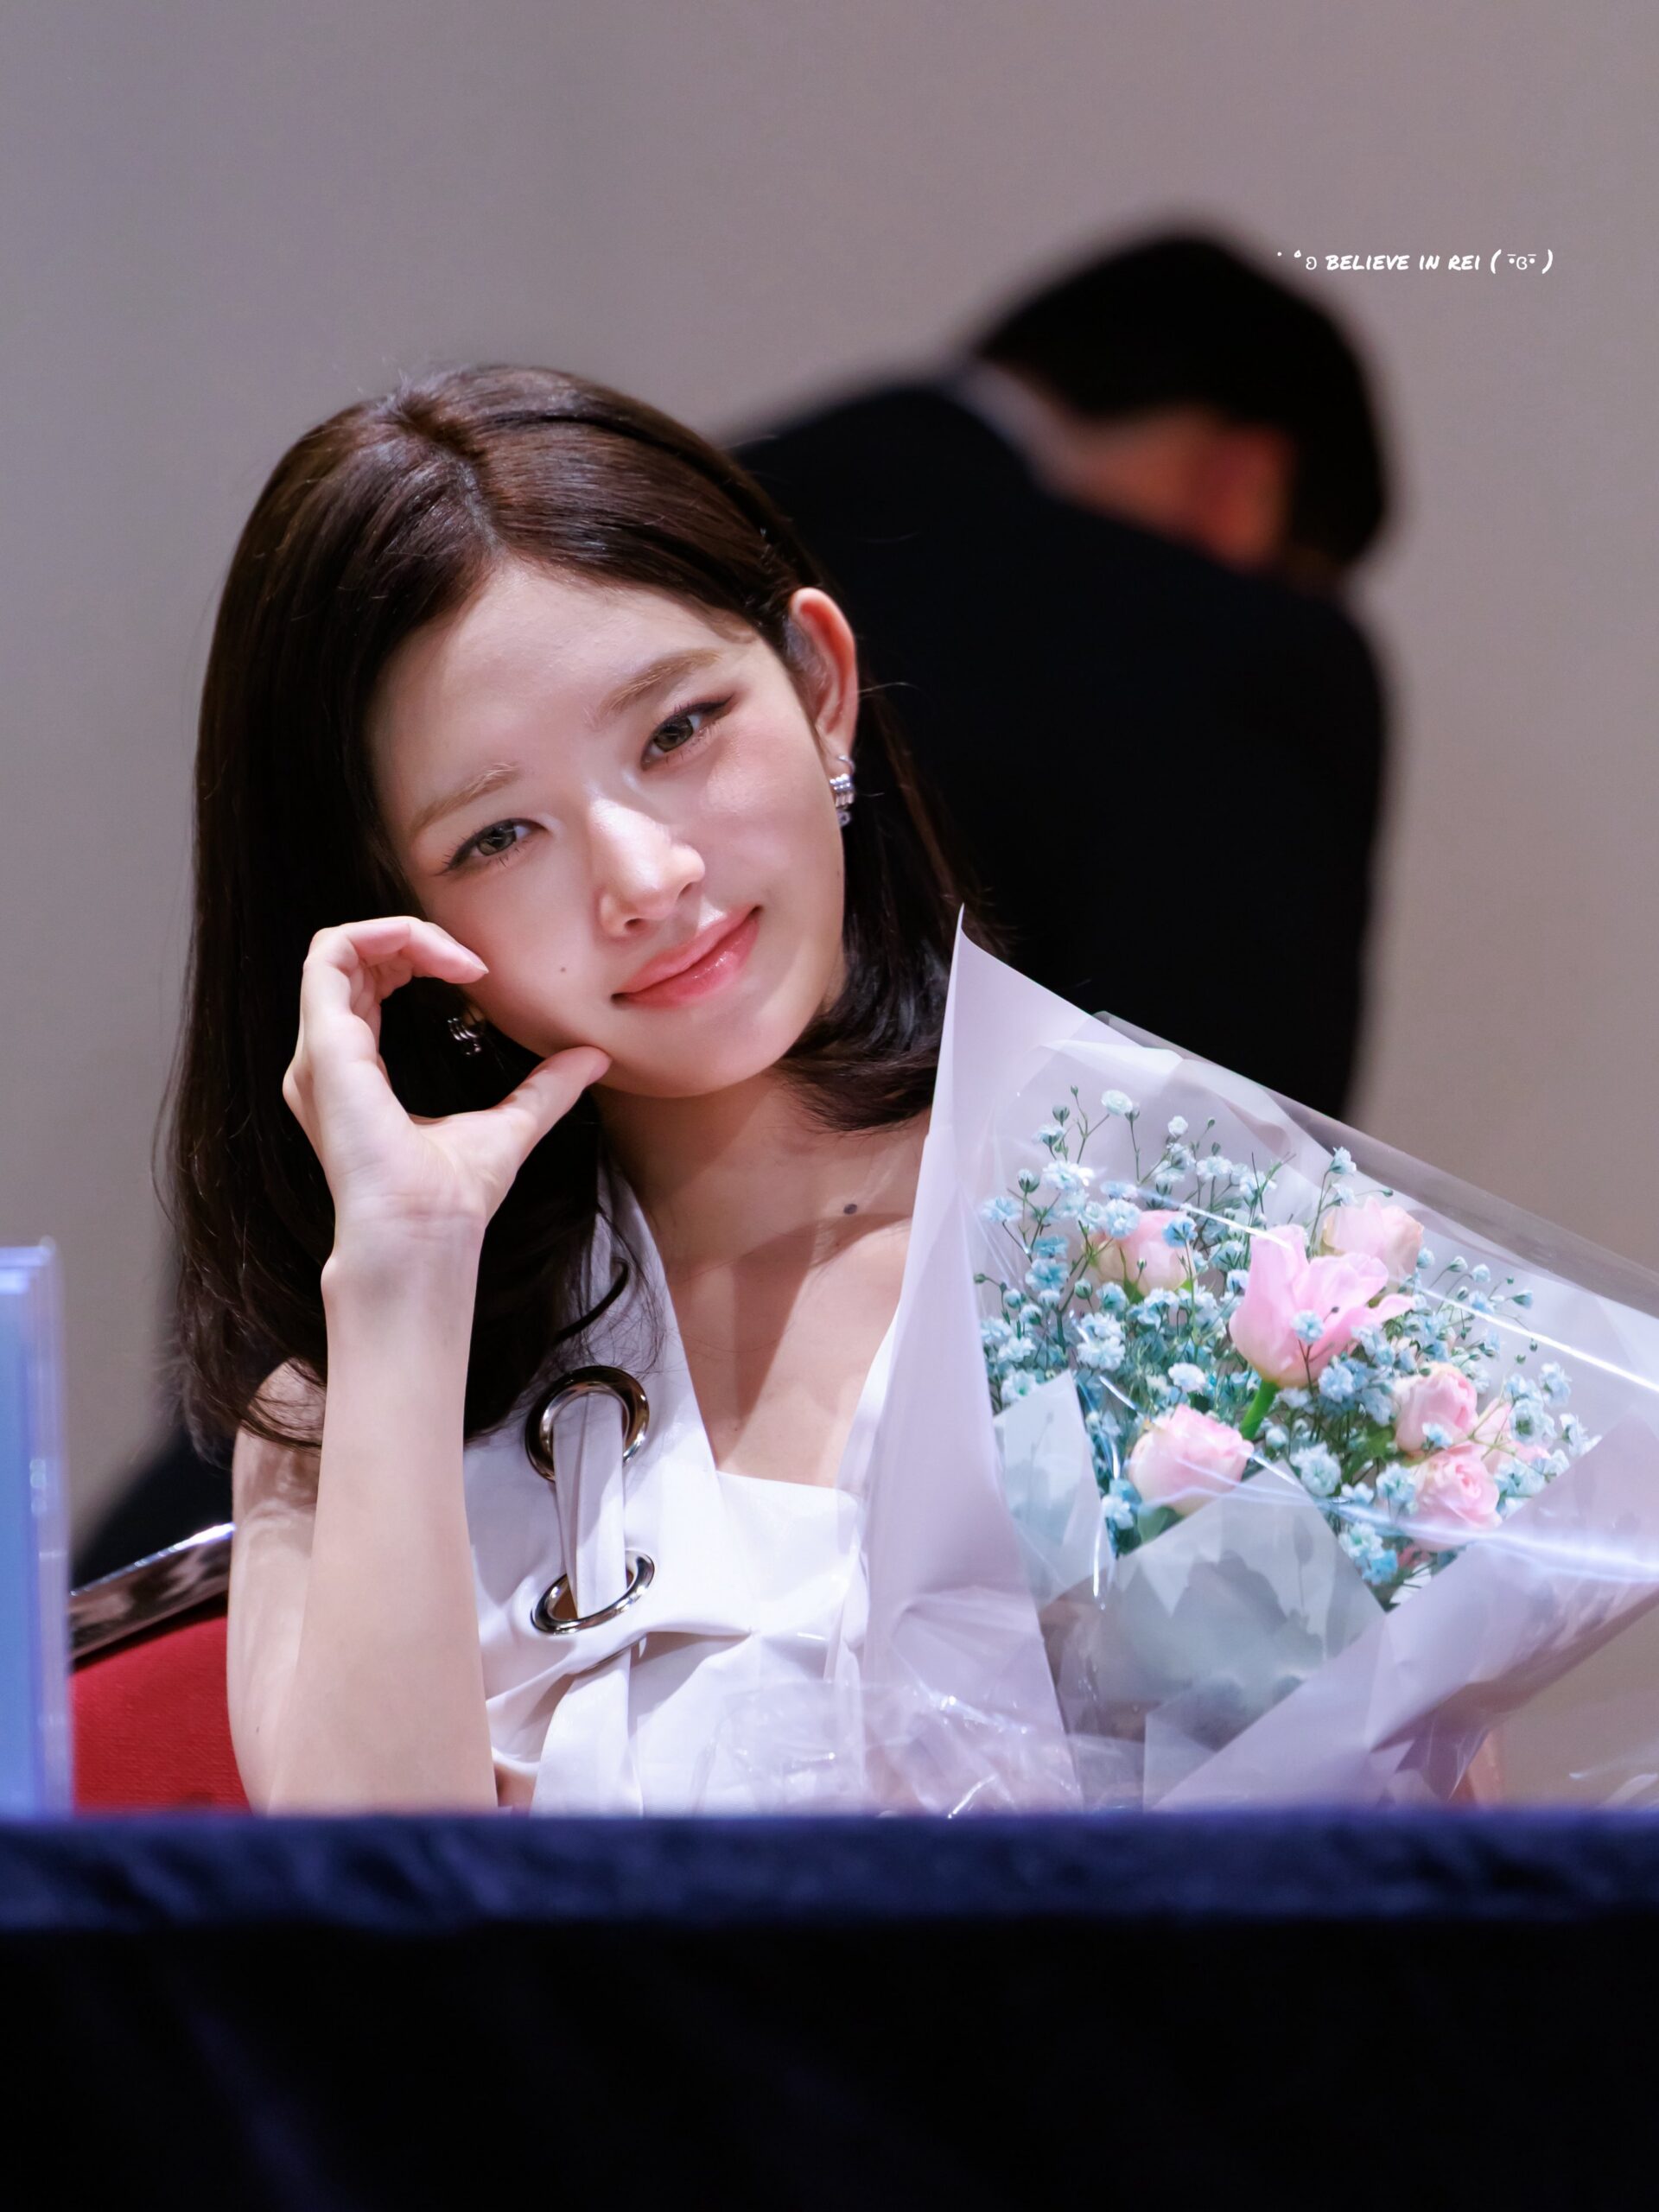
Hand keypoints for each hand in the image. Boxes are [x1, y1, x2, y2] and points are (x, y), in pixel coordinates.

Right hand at [283, 916, 608, 1247]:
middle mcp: (328, 1062)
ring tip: (457, 956)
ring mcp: (319, 1054)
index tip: (477, 976)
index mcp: (355, 1075)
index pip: (366, 987)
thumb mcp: (512, 1126)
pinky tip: (440, 957)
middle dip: (410, 941)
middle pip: (350, 961)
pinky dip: (384, 936)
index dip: (416, 960)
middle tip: (470, 961)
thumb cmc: (453, 1200)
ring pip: (336, 950)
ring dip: (400, 934)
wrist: (425, 1237)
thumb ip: (544, 1089)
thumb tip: (591, 1058)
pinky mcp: (326, 1047)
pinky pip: (330, 956)